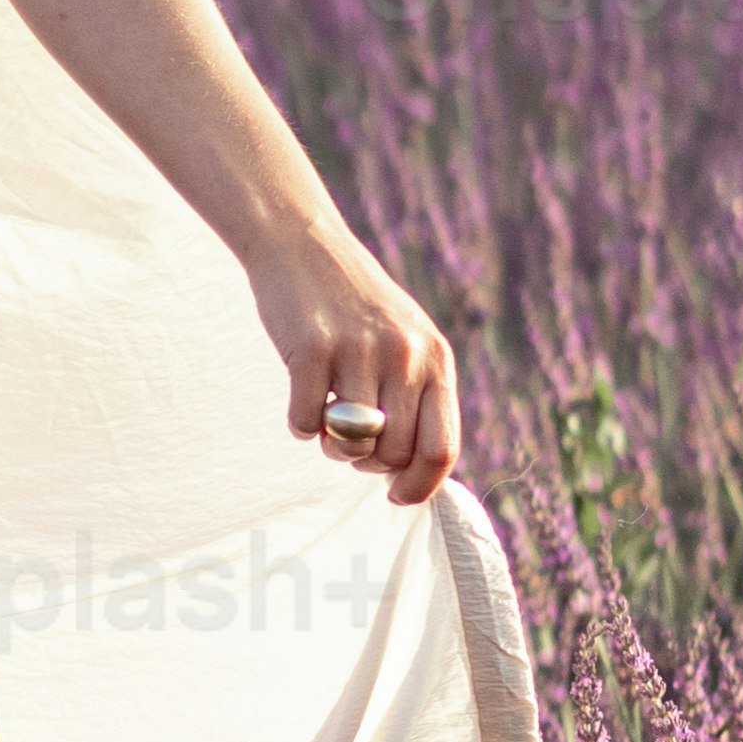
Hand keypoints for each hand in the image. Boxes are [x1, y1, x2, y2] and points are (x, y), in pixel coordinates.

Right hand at [253, 230, 459, 509]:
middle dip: (368, 464)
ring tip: (328, 421)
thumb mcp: (405, 340)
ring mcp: (357, 351)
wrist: (304, 245)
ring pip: (352, 443)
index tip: (396, 497)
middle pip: (394, 454)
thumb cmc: (353, 306)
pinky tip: (302, 401)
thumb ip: (417, 394)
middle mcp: (404, 355)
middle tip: (351, 446)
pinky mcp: (311, 350)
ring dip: (334, 447)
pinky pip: (307, 423)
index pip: (441, 447)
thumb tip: (412, 471)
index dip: (420, 485)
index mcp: (435, 358)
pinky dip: (301, 425)